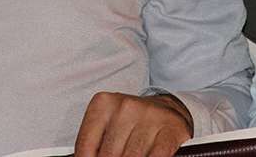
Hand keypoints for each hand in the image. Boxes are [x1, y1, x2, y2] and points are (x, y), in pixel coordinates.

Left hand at [73, 91, 192, 156]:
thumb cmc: (131, 121)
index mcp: (103, 104)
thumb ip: (93, 144)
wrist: (166, 110)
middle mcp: (125, 107)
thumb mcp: (106, 125)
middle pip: (108, 155)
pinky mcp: (169, 130)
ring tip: (130, 156)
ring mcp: (149, 117)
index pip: (86, 145)